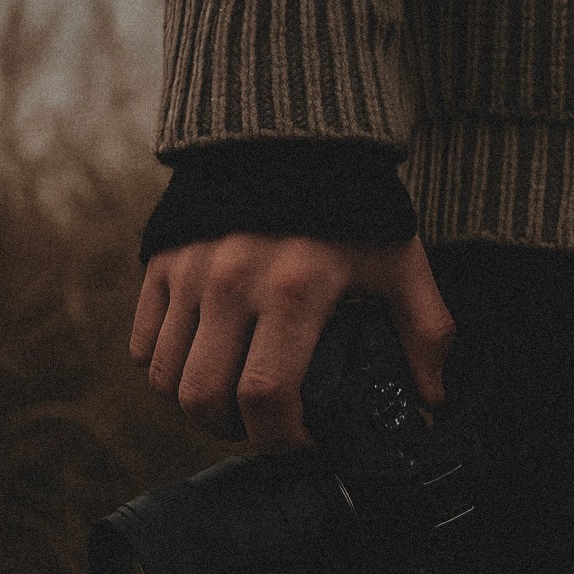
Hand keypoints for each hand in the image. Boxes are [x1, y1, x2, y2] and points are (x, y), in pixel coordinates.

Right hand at [129, 232, 455, 451]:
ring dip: (197, 405)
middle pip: (204, 398)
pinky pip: (142, 344)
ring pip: (165, 378)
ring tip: (232, 399)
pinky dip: (166, 368)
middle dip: (235, 431)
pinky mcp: (161, 261)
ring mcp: (189, 271)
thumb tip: (431, 401)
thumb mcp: (400, 261)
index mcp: (294, 288)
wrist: (293, 130)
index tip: (303, 443)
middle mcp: (231, 281)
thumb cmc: (353, 205)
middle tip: (265, 426)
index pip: (266, 397)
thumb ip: (426, 332)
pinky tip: (204, 362)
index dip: (281, 440)